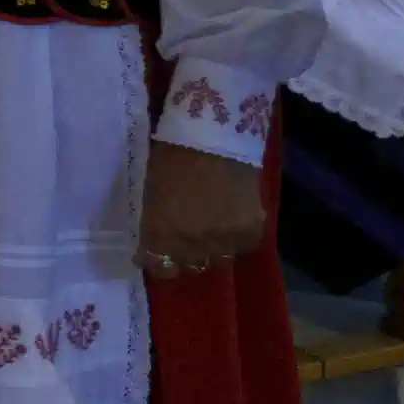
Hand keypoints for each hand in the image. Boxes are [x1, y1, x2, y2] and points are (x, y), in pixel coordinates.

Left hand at [137, 142, 265, 277]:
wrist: (215, 136)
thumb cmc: (173, 156)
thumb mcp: (152, 193)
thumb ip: (155, 222)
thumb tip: (155, 239)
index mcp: (161, 233)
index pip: (158, 266)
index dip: (155, 261)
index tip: (152, 254)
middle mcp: (191, 244)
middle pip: (189, 266)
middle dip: (182, 256)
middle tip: (183, 241)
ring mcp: (223, 240)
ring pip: (218, 260)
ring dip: (211, 250)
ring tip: (210, 234)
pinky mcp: (251, 231)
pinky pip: (242, 247)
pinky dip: (236, 240)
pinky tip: (232, 224)